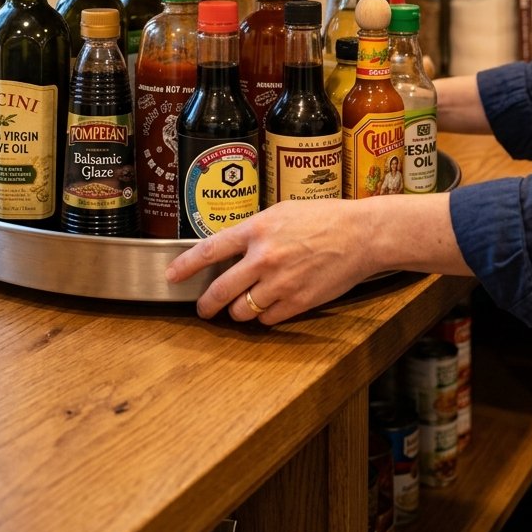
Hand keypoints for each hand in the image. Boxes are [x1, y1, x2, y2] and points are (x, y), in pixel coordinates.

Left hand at [166, 199, 373, 325]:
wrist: (360, 234)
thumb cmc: (322, 218)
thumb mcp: (281, 212)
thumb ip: (254, 231)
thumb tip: (231, 248)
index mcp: (257, 230)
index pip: (209, 250)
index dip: (184, 266)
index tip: (171, 276)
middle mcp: (264, 258)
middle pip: (220, 291)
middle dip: (206, 304)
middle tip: (203, 308)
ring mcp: (281, 283)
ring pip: (243, 311)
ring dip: (238, 311)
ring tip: (243, 305)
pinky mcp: (299, 302)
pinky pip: (268, 319)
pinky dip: (265, 316)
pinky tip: (271, 305)